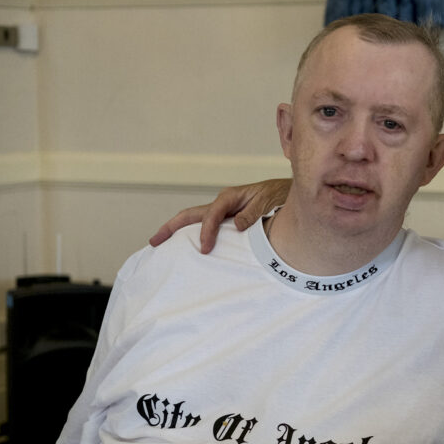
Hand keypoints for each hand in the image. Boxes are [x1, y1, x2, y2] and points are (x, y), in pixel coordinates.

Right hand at [148, 178, 291, 252]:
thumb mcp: (267, 203)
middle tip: (154, 241)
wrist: (289, 194)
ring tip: (163, 245)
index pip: (210, 216)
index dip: (205, 233)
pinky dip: (195, 234)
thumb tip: (236, 225)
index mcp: (230, 197)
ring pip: (196, 220)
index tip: (204, 249)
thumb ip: (252, 214)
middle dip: (171, 228)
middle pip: (191, 215)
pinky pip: (208, 226)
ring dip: (179, 231)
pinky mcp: (228, 218)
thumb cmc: (278, 197)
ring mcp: (224, 210)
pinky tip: (189, 247)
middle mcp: (223, 203)